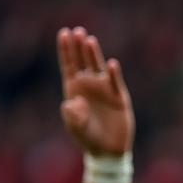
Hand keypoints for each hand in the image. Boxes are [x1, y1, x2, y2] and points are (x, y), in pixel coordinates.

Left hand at [57, 27, 133, 155]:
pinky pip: (115, 82)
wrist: (107, 151)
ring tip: (89, 40)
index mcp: (74, 89)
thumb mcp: (75, 128)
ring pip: (97, 67)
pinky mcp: (118, 97)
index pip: (69, 64)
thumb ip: (72, 116)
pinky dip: (112, 73)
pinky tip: (110, 64)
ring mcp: (104, 90)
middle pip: (82, 61)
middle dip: (78, 46)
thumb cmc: (88, 138)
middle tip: (77, 30)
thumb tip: (75, 102)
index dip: (65, 49)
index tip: (63, 33)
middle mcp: (89, 85)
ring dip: (93, 54)